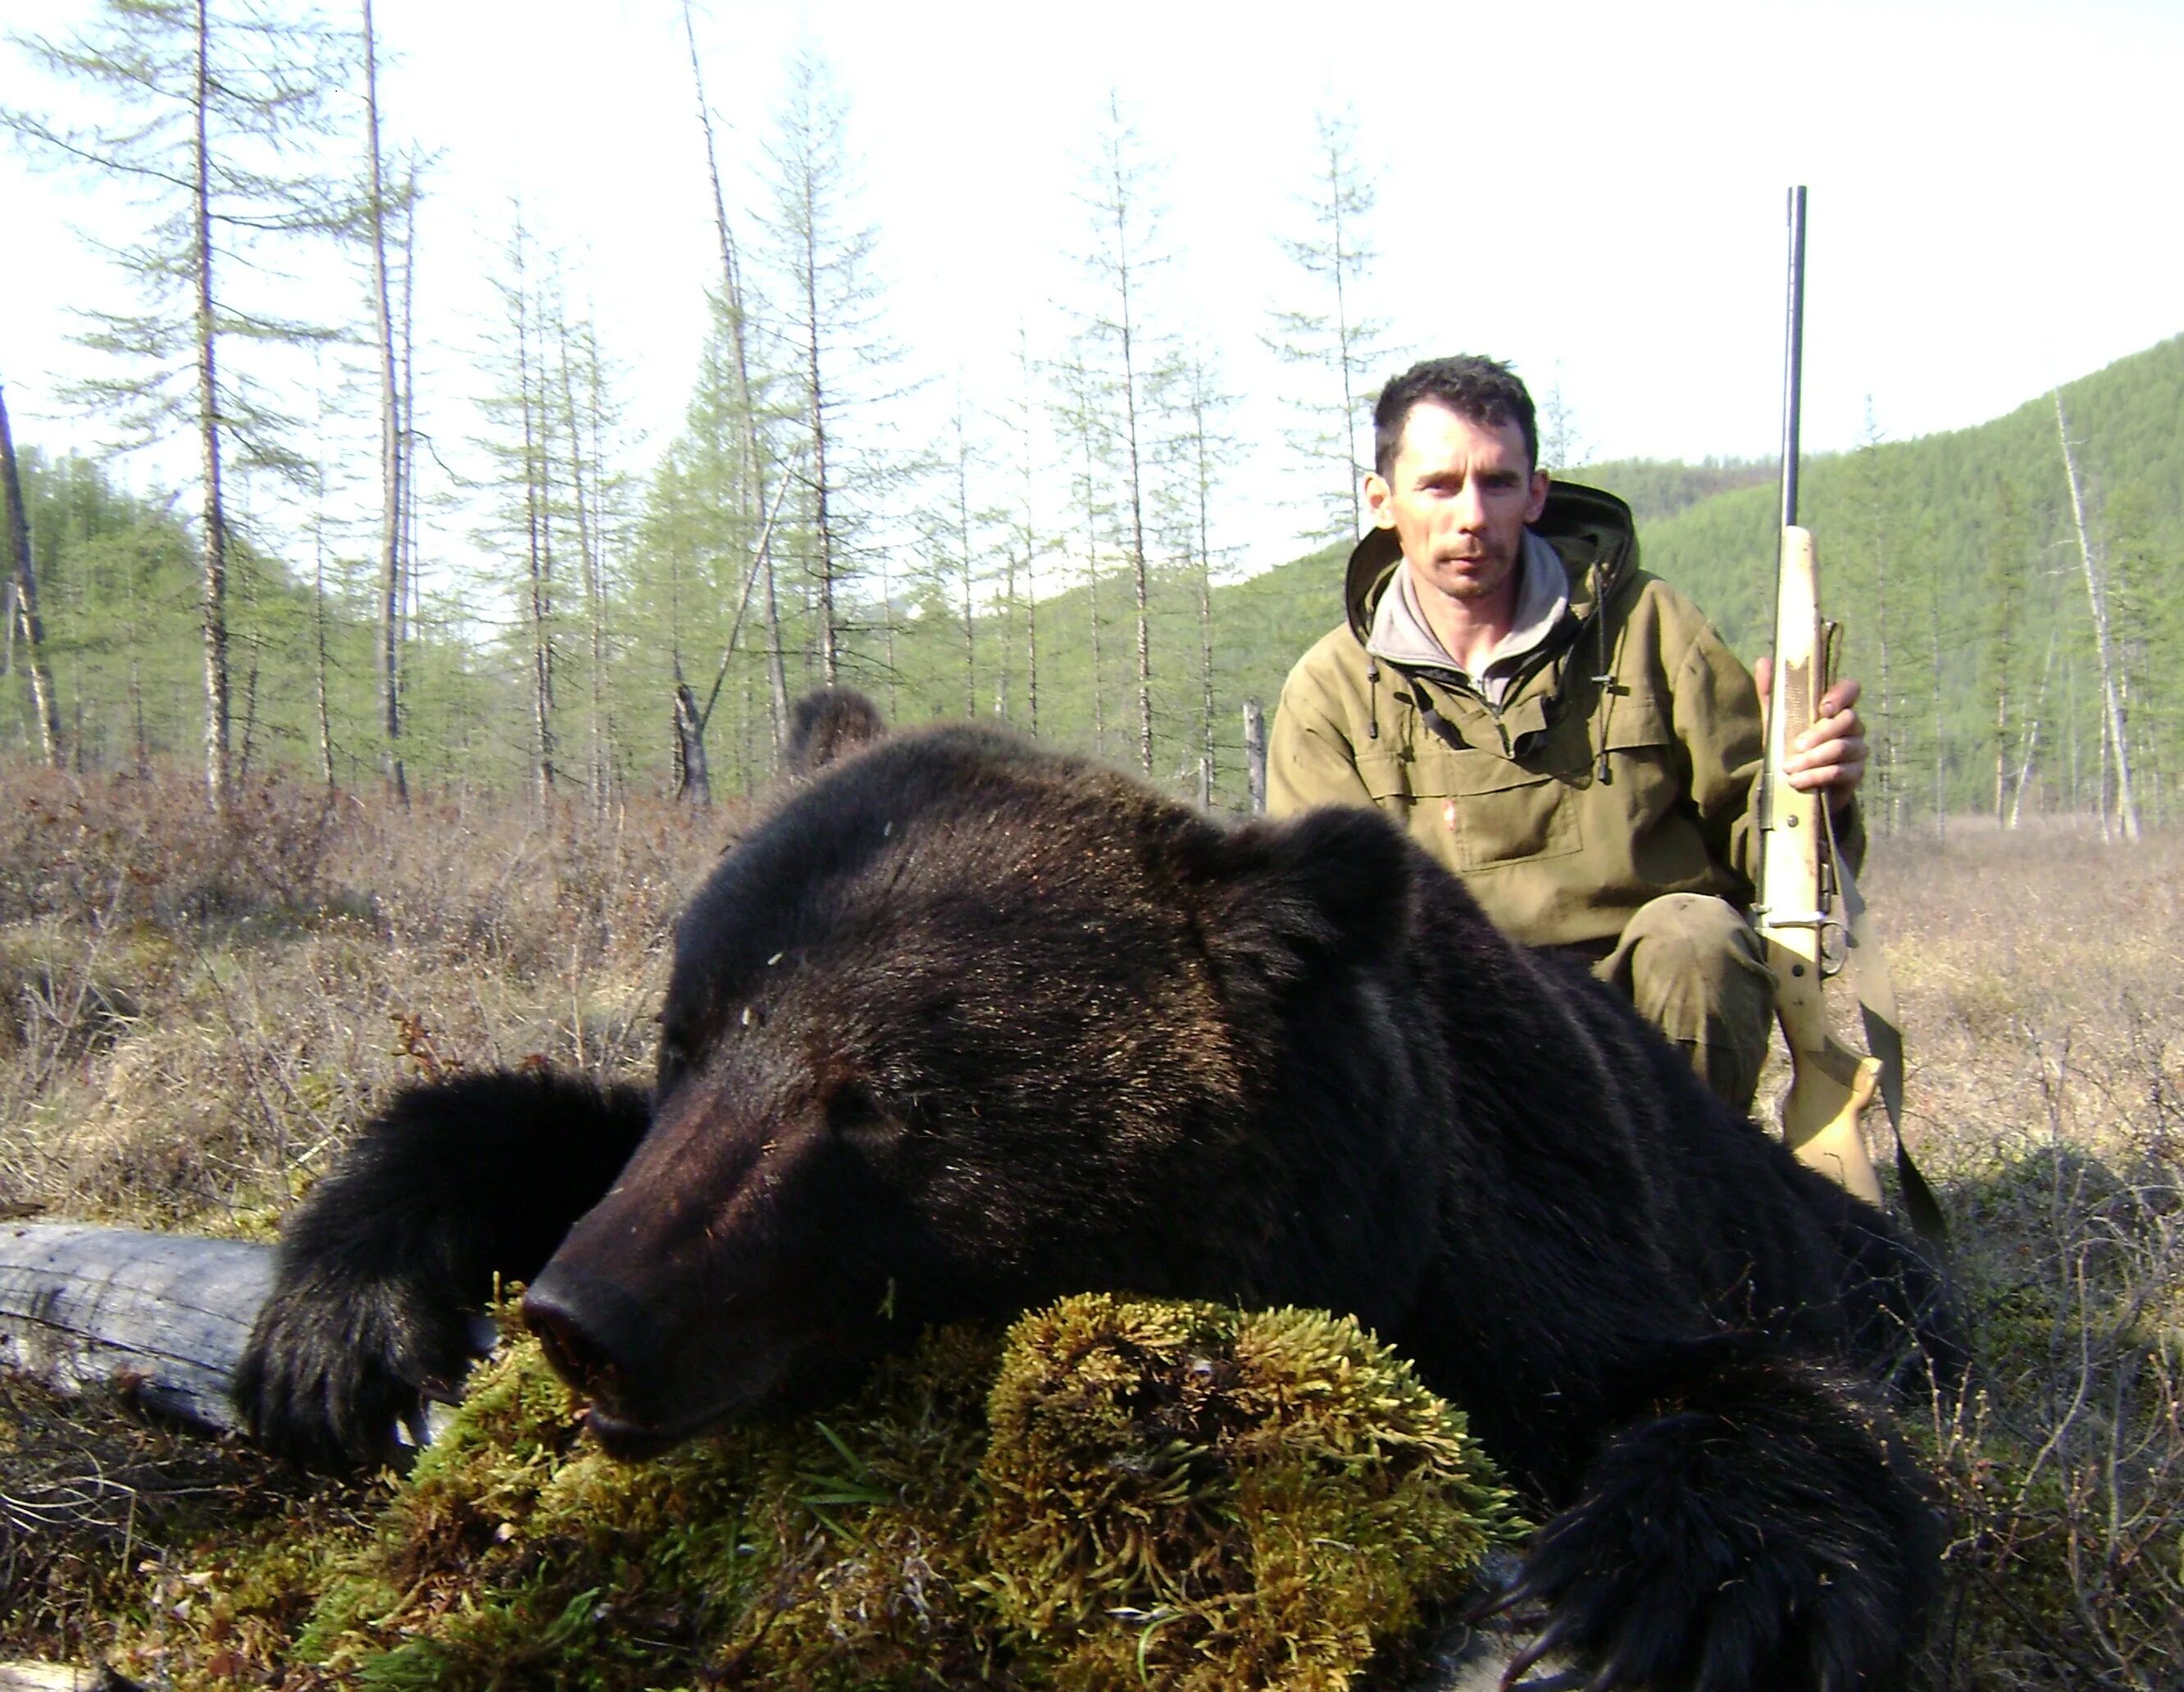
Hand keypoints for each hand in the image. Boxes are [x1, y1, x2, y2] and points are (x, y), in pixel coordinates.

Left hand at [1753, 656, 1865, 812]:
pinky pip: (1842, 772)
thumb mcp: (1777, 719)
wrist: (1796, 781)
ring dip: (1814, 759)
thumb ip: (1771, 691)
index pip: (1851, 689)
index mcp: (1835, 707)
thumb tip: (1764, 660)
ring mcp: (1856, 749)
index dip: (1841, 695)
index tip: (1822, 708)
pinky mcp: (1855, 773)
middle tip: (1796, 746)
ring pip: (1843, 748)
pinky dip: (1817, 776)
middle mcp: (1852, 725)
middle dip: (1819, 734)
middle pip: (1848, 720)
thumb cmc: (1790, 744)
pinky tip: (1798, 781)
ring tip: (1789, 769)